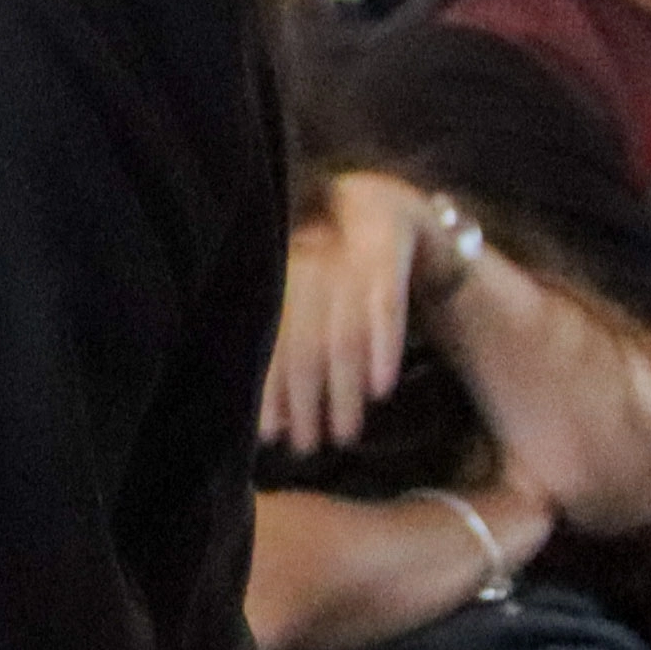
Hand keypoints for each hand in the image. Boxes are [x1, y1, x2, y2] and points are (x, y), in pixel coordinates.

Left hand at [263, 170, 430, 455]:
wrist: (381, 202)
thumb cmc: (329, 267)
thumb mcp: (296, 296)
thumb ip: (278, 345)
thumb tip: (263, 421)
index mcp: (269, 272)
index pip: (265, 341)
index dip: (266, 391)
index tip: (269, 436)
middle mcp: (302, 260)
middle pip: (301, 343)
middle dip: (304, 403)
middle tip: (308, 448)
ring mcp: (345, 253)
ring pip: (342, 332)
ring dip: (343, 391)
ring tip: (345, 436)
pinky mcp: (387, 247)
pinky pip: (385, 303)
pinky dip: (383, 348)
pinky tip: (382, 389)